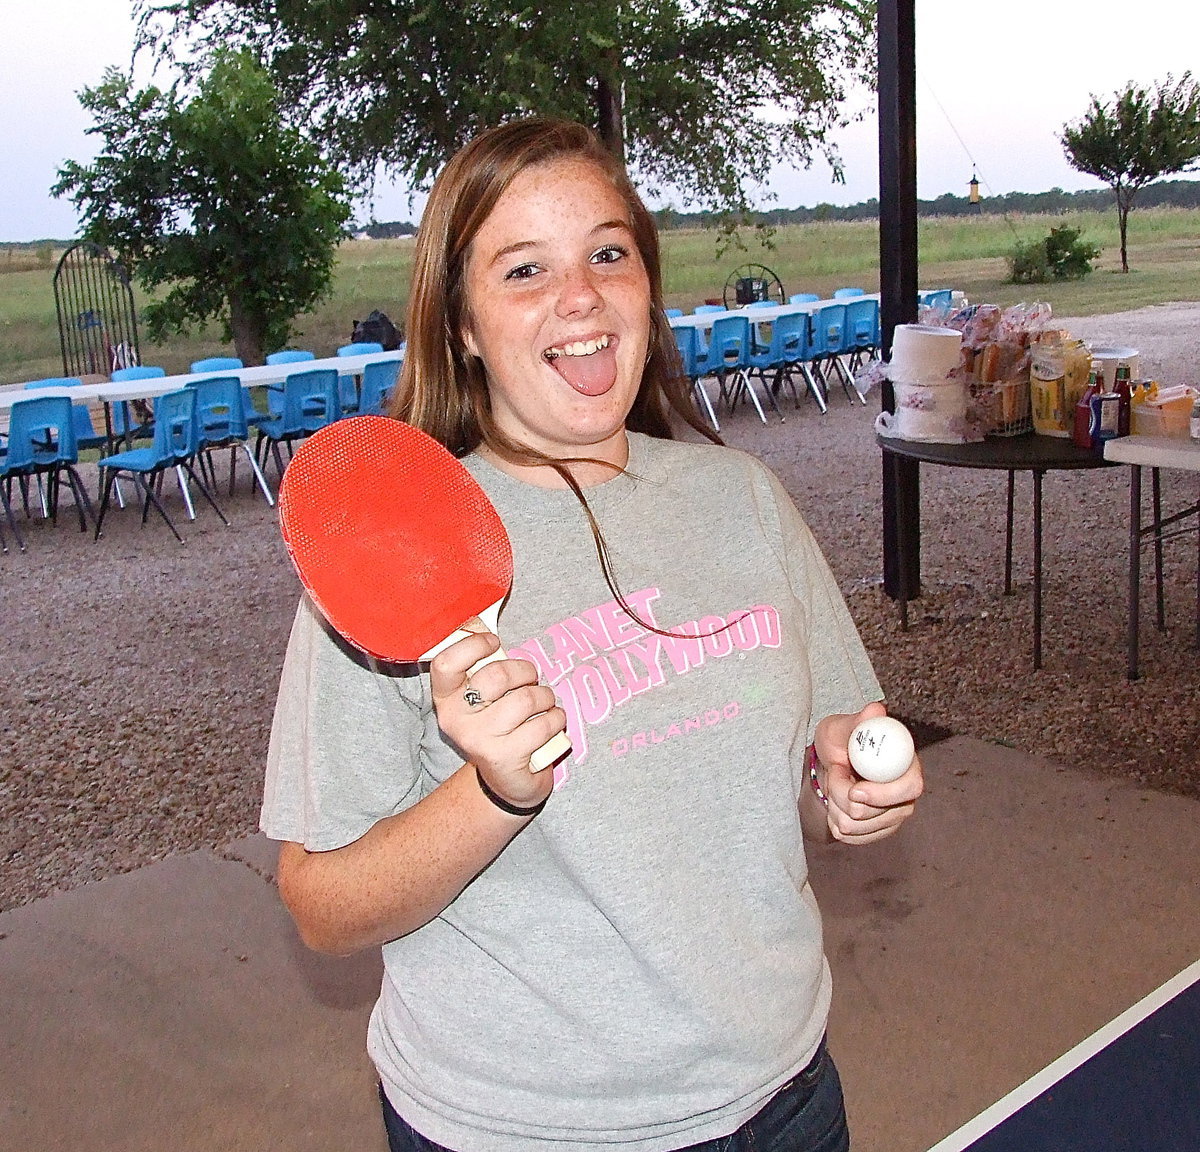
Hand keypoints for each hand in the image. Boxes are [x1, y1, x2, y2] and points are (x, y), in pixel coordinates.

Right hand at [428, 629, 563, 810]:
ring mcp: (479, 741)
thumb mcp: (484, 696)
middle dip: (525, 671)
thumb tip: (480, 623)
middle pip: (496, 675)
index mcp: (445, 698)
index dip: (474, 645)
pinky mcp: (505, 758)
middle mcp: (455, 720)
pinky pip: (544, 724)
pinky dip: (556, 719)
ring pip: (526, 699)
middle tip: (531, 680)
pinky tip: (550, 725)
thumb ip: (483, 666)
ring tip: (543, 705)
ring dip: (545, 697)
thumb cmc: (499, 726)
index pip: (446, 662)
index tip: (494, 643)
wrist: (506, 782)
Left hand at [812, 701, 922, 844]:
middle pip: (881, 814)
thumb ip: (858, 722)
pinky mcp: (876, 831)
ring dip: (835, 806)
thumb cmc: (839, 743)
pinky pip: (850, 837)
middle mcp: (905, 794)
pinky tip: (835, 803)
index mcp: (906, 765)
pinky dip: (834, 820)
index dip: (883, 793)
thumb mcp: (842, 728)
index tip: (855, 790)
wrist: (826, 766)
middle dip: (846, 798)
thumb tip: (875, 710)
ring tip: (835, 785)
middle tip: (835, 776)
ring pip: (858, 826)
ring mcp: (893, 816)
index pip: (911, 787)